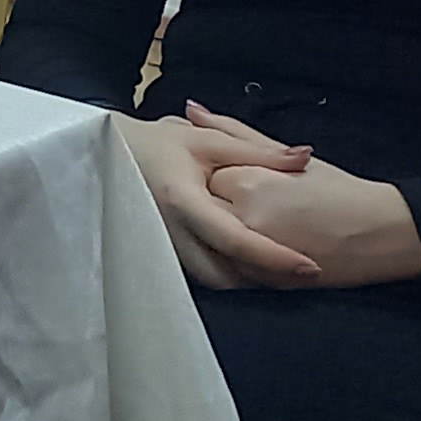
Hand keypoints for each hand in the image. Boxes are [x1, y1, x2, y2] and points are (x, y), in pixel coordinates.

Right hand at [112, 105, 321, 289]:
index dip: (274, 257)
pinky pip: (201, 274)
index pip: (235, 239)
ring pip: (212, 280)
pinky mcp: (163, 254)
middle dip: (265, 278)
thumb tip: (306, 157)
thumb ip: (259, 151)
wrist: (110, 154)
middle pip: (224, 274)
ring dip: (248, 279)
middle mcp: (170, 232)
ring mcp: (163, 247)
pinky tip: (252, 262)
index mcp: (183, 200)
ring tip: (284, 269)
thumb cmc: (160, 144)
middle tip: (305, 272)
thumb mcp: (209, 140)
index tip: (310, 266)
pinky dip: (230, 273)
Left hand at [204, 122, 420, 287]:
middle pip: (204, 209)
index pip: (204, 176)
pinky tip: (262, 244)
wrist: (381, 234)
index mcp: (250, 185)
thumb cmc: (340, 191)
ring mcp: (253, 255)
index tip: (247, 179)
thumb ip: (234, 132)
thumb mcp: (288, 156)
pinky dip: (237, 257)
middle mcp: (245, 220)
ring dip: (223, 232)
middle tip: (256, 202)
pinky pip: (230, 268)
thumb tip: (193, 111)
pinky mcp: (264, 280)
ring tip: (263, 222)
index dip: (223, 176)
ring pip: (212, 242)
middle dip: (218, 204)